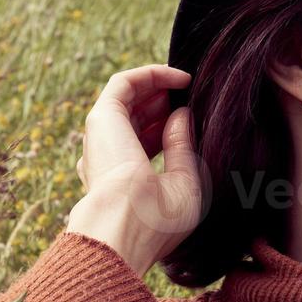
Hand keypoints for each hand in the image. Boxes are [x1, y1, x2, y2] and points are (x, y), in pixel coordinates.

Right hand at [66, 64, 204, 276]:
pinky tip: (180, 78)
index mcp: (125, 178)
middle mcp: (109, 155)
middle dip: (167, 105)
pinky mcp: (102, 118)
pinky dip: (151, 74)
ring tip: (189, 85)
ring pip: (130, 99)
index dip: (172, 126)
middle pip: (138, 119)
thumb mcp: (184, 183)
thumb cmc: (157, 220)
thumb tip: (182, 115)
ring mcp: (103, 136)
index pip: (147, 142)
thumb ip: (182, 146)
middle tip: (196, 99)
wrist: (126, 227)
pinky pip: (124, 83)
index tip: (198, 119)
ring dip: (159, 87)